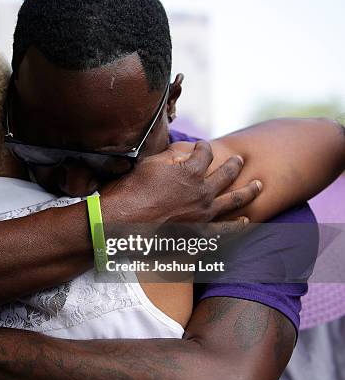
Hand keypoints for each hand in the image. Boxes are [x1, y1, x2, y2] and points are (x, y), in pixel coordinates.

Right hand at [103, 141, 260, 231]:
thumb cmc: (129, 191)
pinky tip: (246, 222)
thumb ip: (170, 158)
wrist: (122, 223)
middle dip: (234, 164)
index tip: (203, 146)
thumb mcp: (148, 165)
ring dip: (248, 191)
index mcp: (189, 171)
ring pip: (234, 200)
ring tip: (258, 184)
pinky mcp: (199, 233)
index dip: (205, 147)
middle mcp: (202, 191)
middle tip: (240, 160)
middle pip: (226, 174)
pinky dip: (237, 226)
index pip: (204, 153)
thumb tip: (182, 154)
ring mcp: (203, 214)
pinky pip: (224, 230)